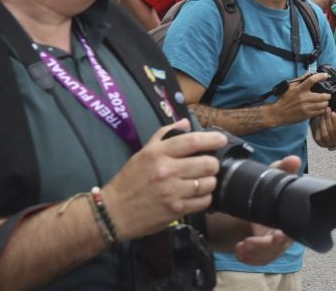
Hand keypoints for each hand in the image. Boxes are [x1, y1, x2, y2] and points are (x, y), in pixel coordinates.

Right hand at [99, 123, 223, 238]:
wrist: (114, 212)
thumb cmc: (130, 180)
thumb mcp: (143, 152)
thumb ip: (164, 135)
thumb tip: (186, 123)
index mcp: (158, 154)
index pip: (193, 141)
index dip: (212, 139)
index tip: (221, 140)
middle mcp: (167, 171)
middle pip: (207, 163)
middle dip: (212, 163)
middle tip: (208, 165)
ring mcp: (172, 192)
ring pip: (208, 183)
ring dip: (210, 181)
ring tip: (202, 181)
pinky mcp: (176, 210)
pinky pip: (203, 202)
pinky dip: (205, 198)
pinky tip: (197, 195)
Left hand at [228, 155, 299, 264]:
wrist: (251, 206)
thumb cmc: (265, 194)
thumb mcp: (271, 180)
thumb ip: (282, 169)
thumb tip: (294, 160)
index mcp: (289, 218)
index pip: (293, 231)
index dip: (286, 237)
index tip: (278, 237)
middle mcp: (284, 234)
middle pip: (278, 248)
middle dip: (264, 248)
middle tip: (249, 243)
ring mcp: (273, 245)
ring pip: (267, 257)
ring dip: (254, 254)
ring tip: (241, 246)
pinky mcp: (263, 252)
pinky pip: (258, 261)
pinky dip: (248, 258)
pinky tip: (239, 251)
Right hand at [271, 72, 335, 127]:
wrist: (277, 113)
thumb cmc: (284, 99)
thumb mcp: (290, 87)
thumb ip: (300, 79)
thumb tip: (309, 73)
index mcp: (299, 89)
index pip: (312, 80)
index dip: (320, 76)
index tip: (325, 76)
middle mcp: (304, 98)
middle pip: (322, 96)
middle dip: (328, 95)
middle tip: (328, 95)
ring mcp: (306, 107)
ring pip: (322, 105)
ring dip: (325, 103)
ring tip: (324, 102)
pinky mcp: (306, 115)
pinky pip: (319, 112)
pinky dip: (322, 110)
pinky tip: (320, 108)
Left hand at [310, 109, 335, 149]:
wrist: (331, 129)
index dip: (335, 121)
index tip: (333, 113)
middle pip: (331, 131)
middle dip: (328, 119)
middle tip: (327, 110)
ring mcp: (329, 144)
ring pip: (325, 134)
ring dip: (323, 122)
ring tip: (323, 114)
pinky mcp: (321, 144)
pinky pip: (318, 138)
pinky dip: (318, 129)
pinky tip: (319, 121)